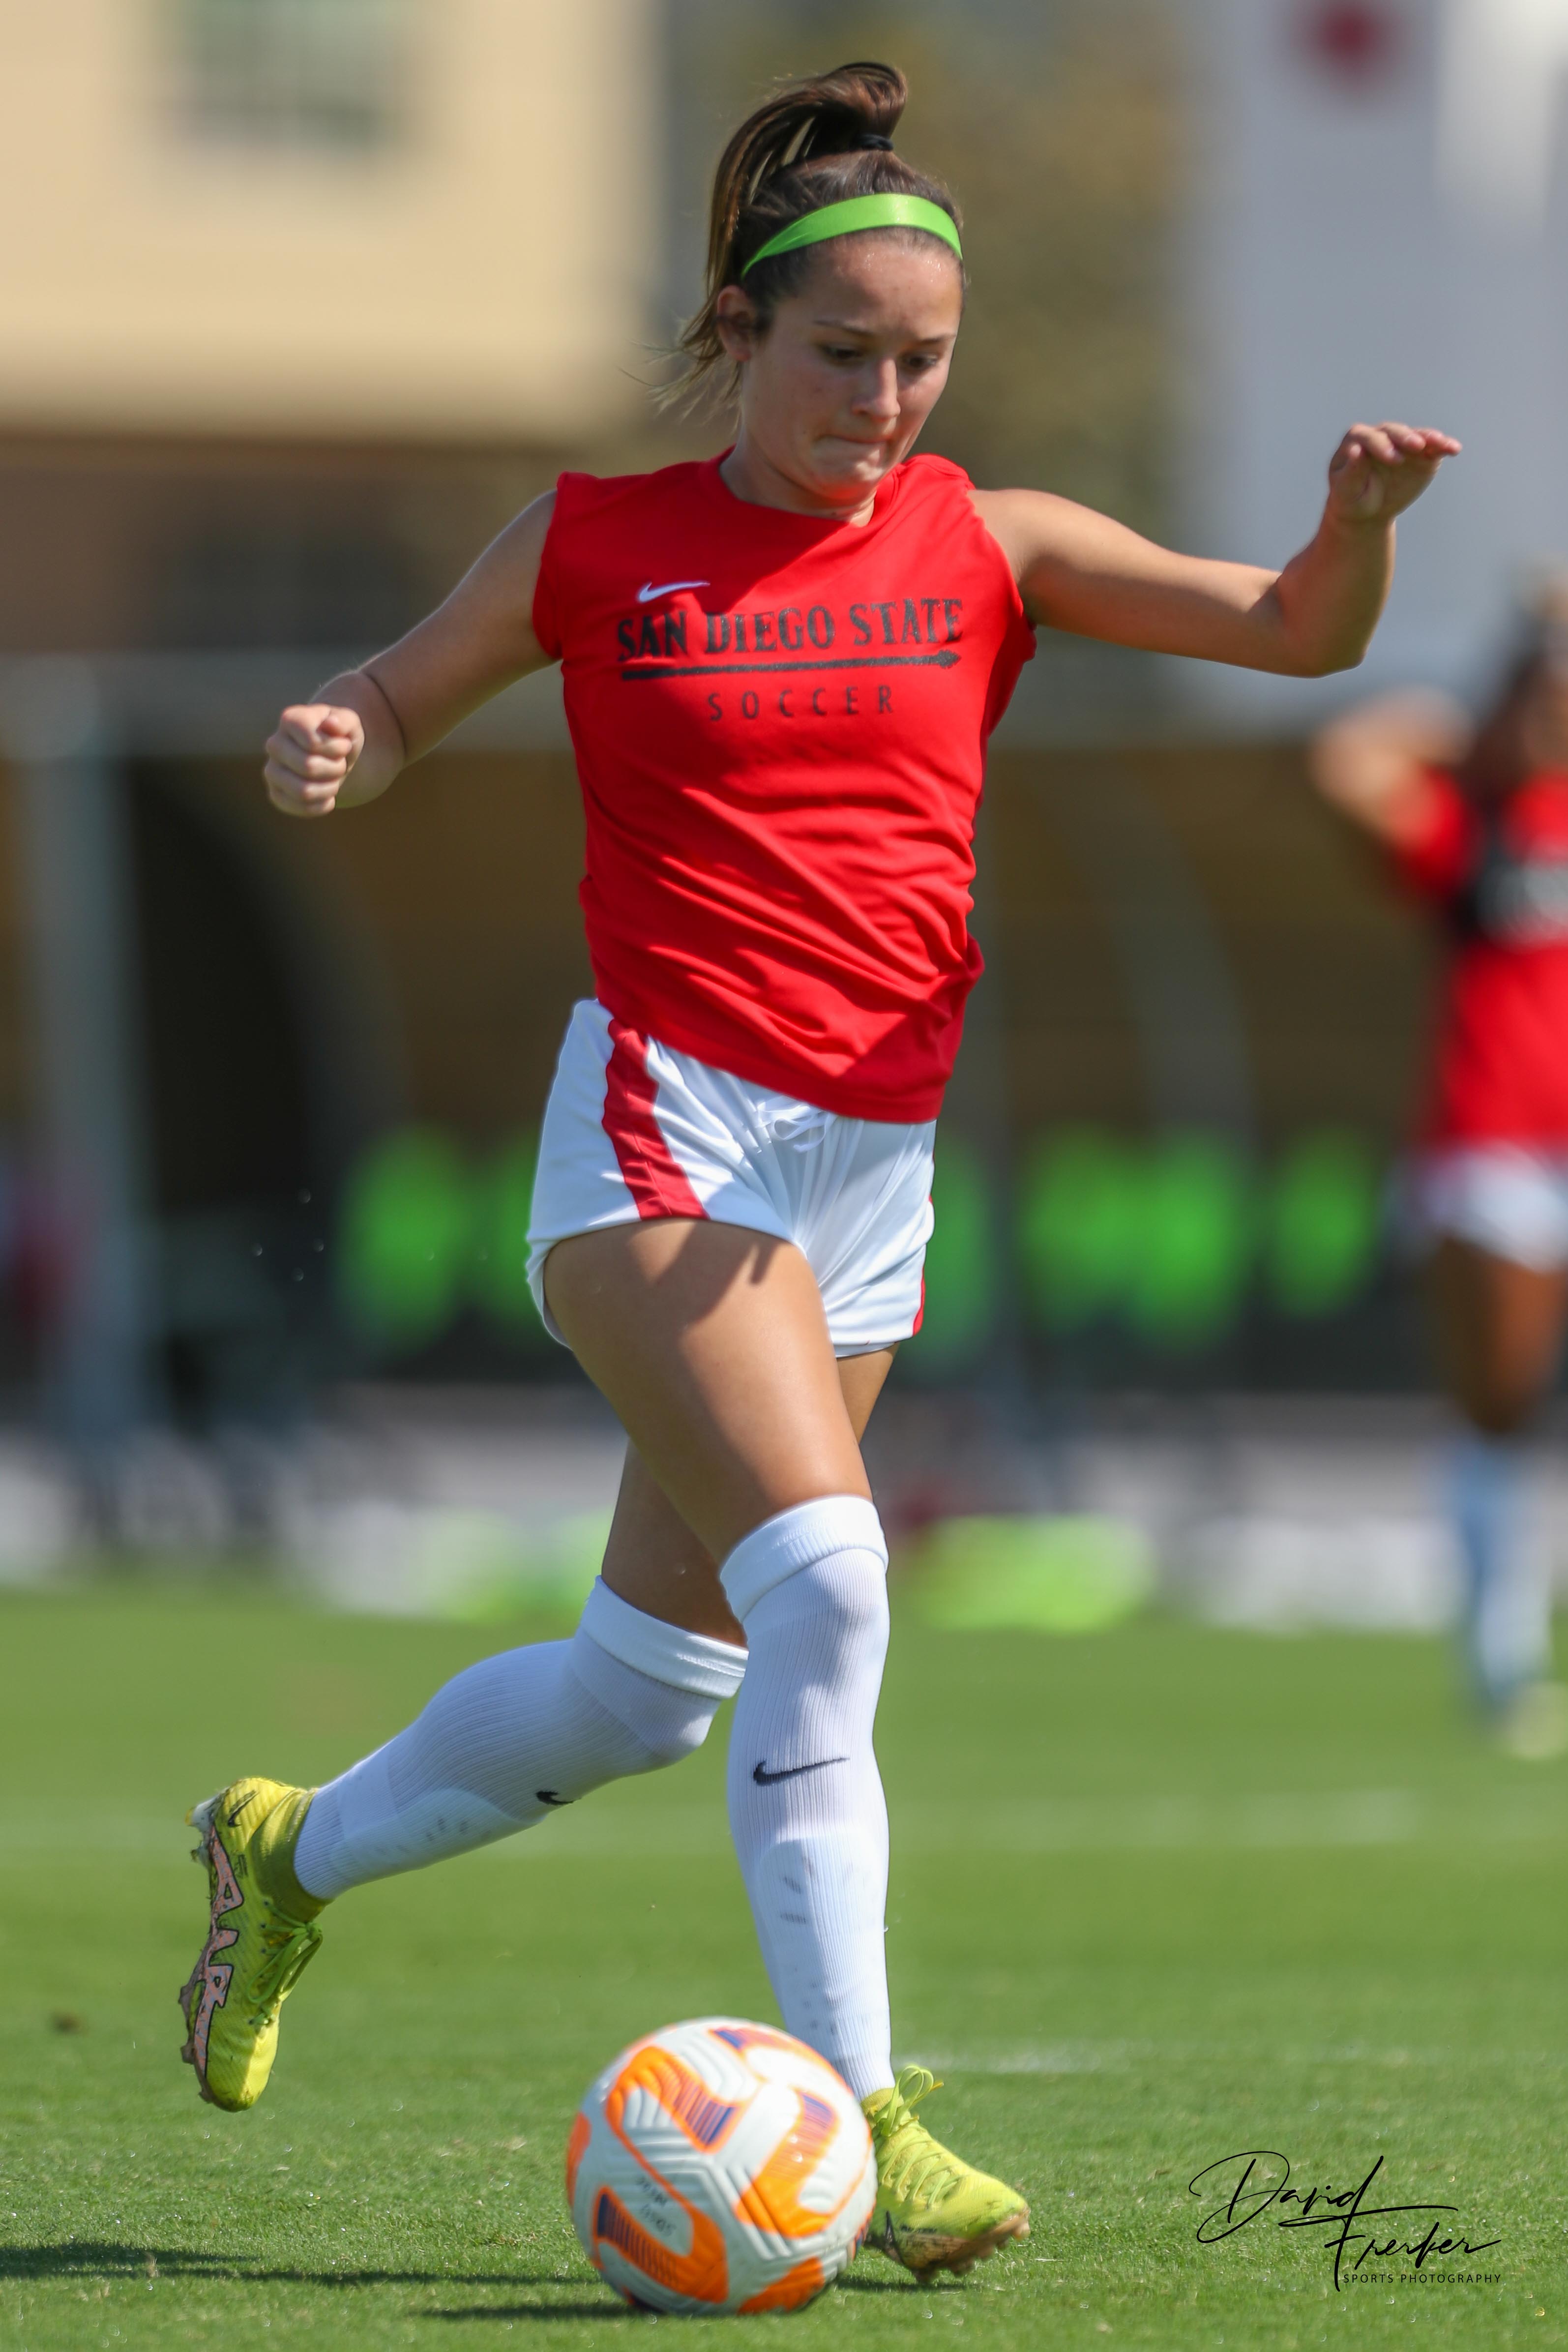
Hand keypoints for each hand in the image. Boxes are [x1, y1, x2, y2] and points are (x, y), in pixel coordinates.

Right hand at [264, 704, 364, 817]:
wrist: (331, 757)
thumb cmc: (339, 737)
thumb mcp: (349, 723)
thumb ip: (344, 720)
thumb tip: (331, 725)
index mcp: (290, 720)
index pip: (313, 743)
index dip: (338, 748)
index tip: (343, 745)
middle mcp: (274, 744)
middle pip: (309, 767)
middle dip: (336, 768)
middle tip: (340, 763)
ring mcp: (272, 771)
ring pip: (304, 791)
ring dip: (330, 788)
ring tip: (334, 779)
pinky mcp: (276, 794)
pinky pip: (301, 808)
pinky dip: (323, 805)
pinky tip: (328, 795)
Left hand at [1326, 422, 1460, 526]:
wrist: (1368, 511)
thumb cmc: (1352, 499)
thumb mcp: (1346, 490)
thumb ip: (1351, 471)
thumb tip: (1356, 451)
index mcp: (1357, 441)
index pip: (1368, 437)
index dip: (1381, 445)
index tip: (1392, 459)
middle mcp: (1382, 436)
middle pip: (1393, 432)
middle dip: (1405, 438)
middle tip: (1416, 446)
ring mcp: (1403, 444)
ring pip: (1416, 435)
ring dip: (1429, 437)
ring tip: (1440, 443)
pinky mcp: (1421, 453)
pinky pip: (1434, 447)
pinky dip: (1444, 446)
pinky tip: (1454, 449)